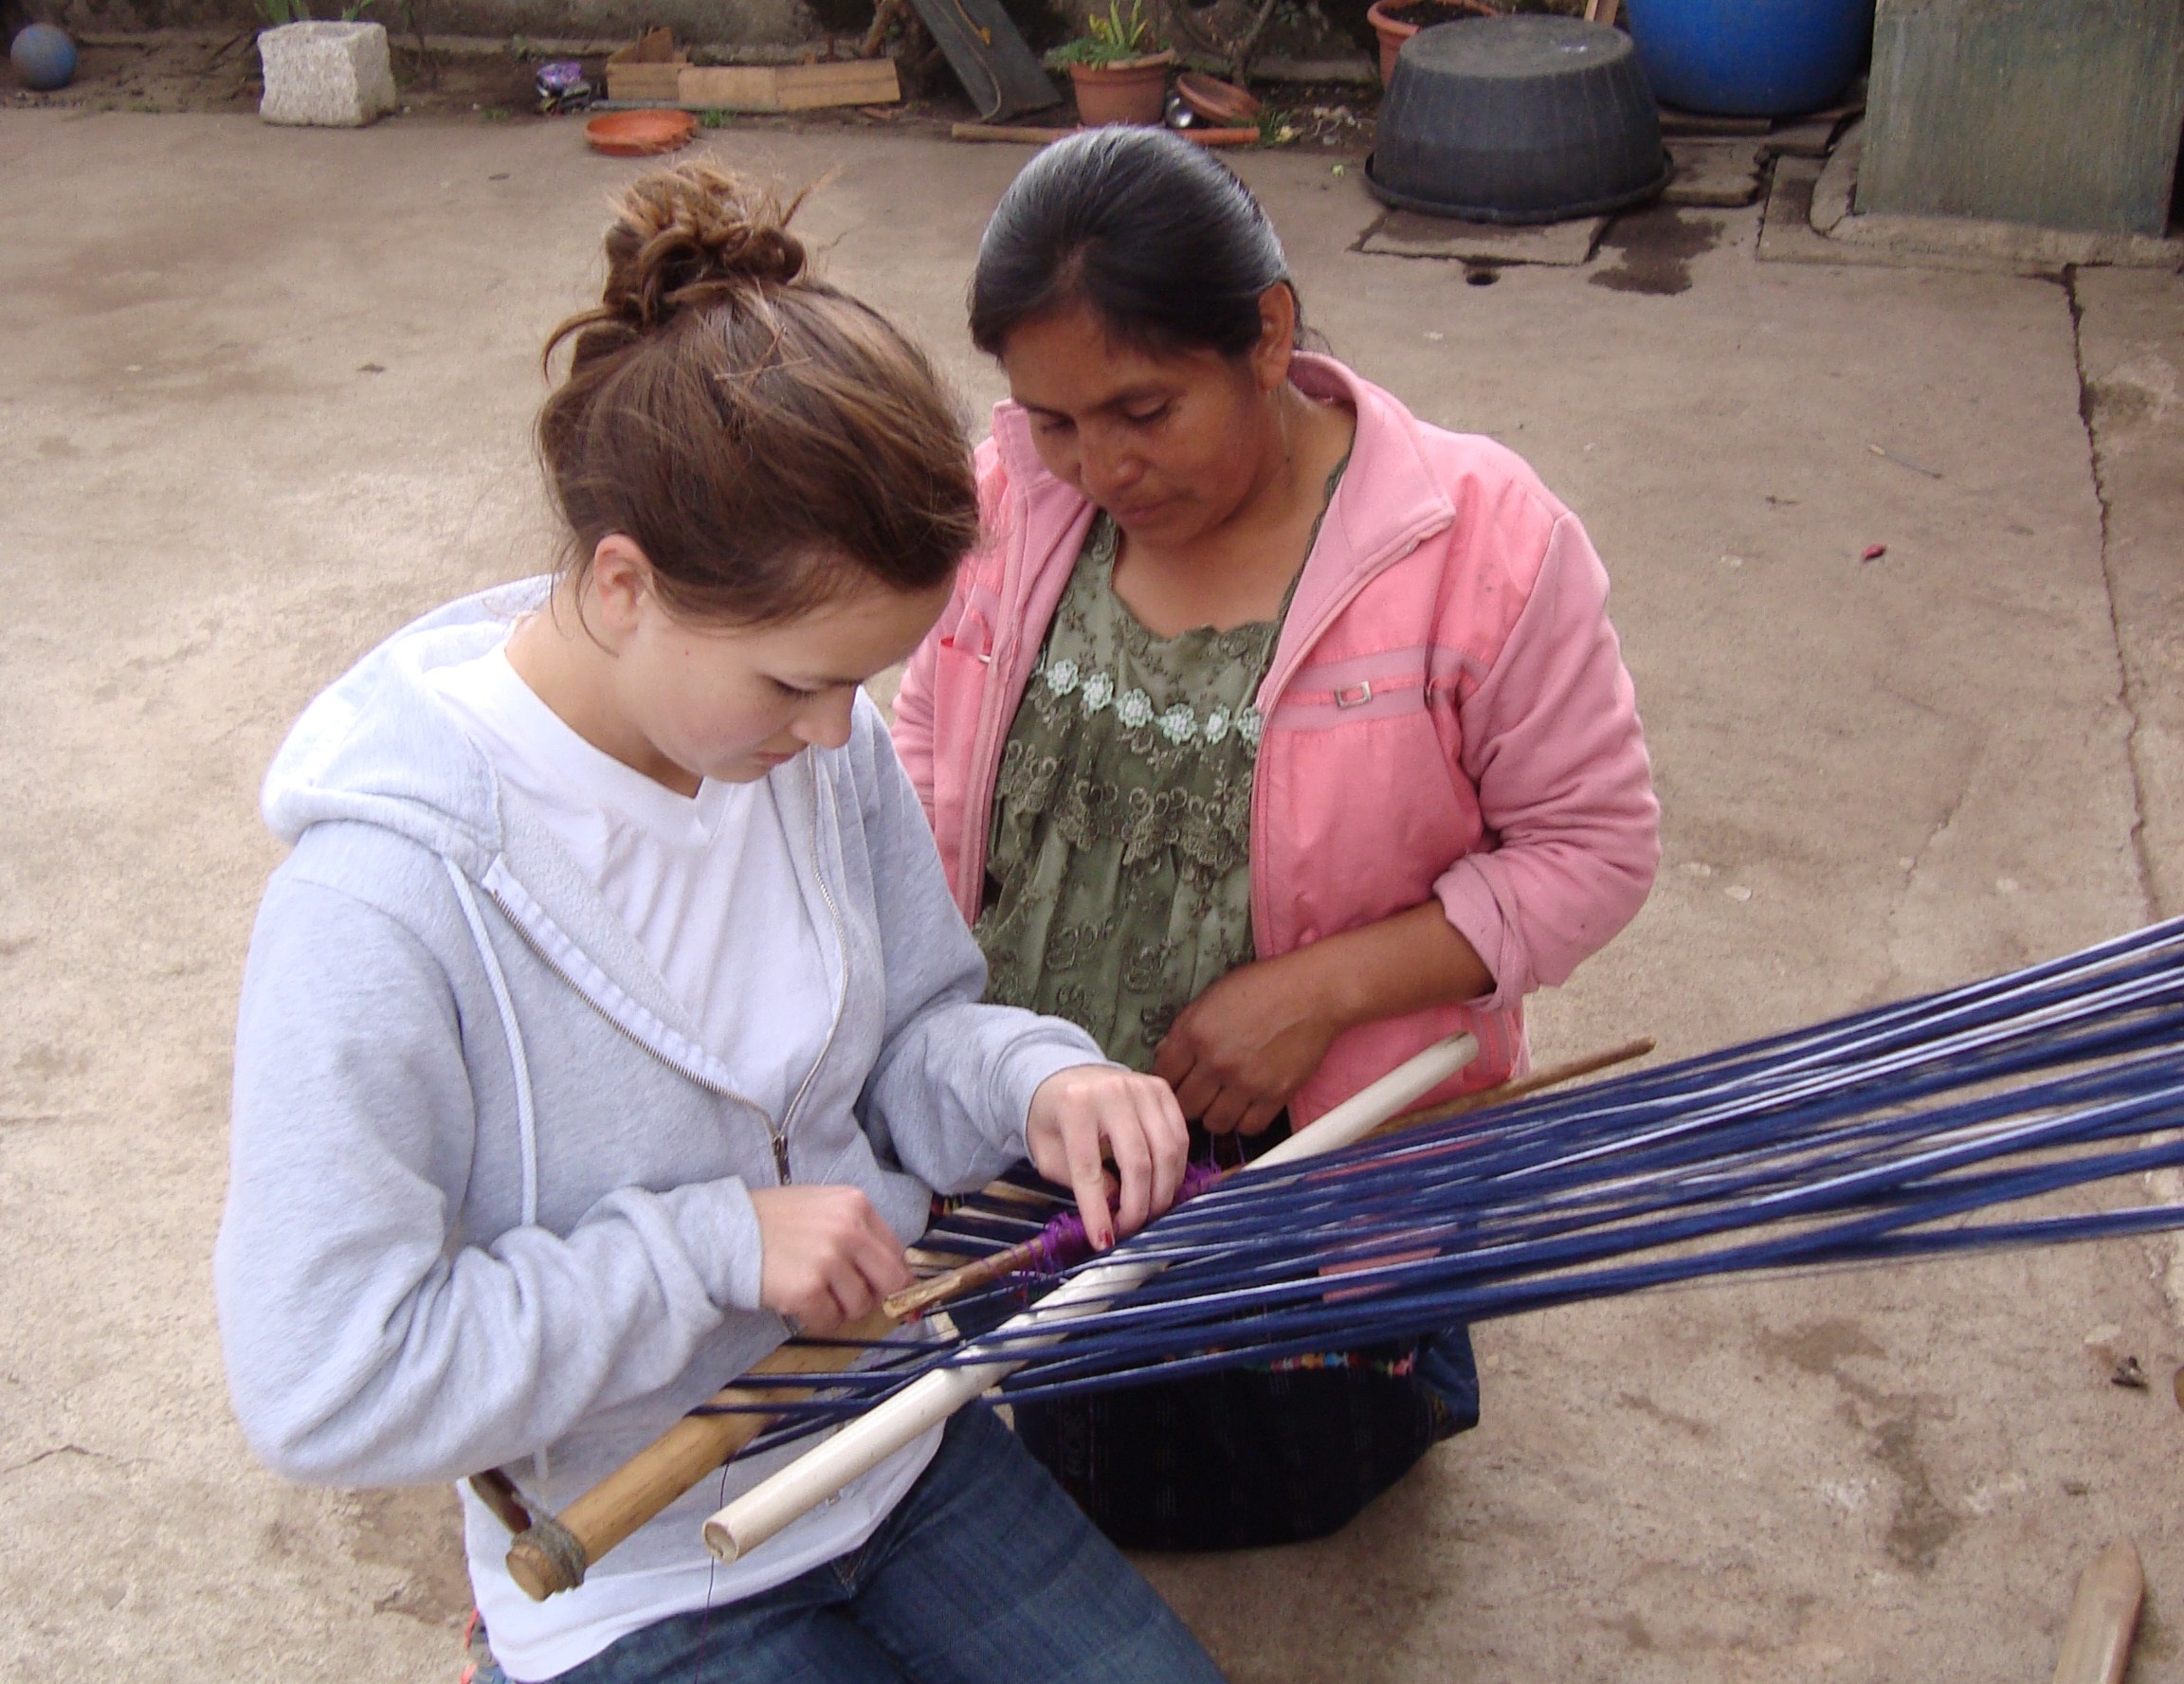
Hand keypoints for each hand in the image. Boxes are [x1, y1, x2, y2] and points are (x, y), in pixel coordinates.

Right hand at [748, 1185, 909, 1333]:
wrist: (725, 1231)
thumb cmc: (771, 1220)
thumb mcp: (821, 1206)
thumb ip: (855, 1229)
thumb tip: (886, 1267)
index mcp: (855, 1204)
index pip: (897, 1252)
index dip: (888, 1275)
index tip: (877, 1285)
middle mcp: (848, 1229)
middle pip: (891, 1281)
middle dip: (874, 1295)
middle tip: (850, 1297)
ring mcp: (829, 1260)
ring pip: (861, 1305)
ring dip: (840, 1308)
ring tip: (815, 1293)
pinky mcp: (808, 1290)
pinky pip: (831, 1321)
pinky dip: (817, 1319)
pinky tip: (800, 1302)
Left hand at [1026, 1065, 1189, 1249]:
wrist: (1065, 1075)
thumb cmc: (1053, 1119)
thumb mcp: (1049, 1153)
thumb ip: (1076, 1181)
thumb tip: (1114, 1206)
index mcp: (1074, 1105)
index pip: (1089, 1169)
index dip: (1097, 1211)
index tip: (1103, 1241)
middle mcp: (1112, 1091)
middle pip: (1137, 1162)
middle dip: (1138, 1206)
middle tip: (1130, 1231)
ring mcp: (1142, 1087)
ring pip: (1167, 1152)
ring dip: (1162, 1193)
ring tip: (1148, 1213)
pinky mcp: (1162, 1089)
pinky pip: (1180, 1137)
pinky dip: (1175, 1170)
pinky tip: (1162, 1187)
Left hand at [1153, 951, 1344, 1135]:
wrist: (1312, 992)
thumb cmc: (1262, 988)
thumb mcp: (1212, 997)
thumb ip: (1185, 1029)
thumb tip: (1165, 1056)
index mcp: (1195, 1033)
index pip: (1164, 1077)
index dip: (1168, 1081)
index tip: (1177, 1082)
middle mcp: (1216, 1062)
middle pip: (1186, 1106)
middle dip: (1189, 1101)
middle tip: (1199, 1094)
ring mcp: (1246, 1082)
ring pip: (1215, 1123)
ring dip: (1215, 1115)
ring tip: (1222, 1102)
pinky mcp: (1275, 1096)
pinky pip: (1249, 1128)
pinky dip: (1244, 1122)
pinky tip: (1246, 1107)